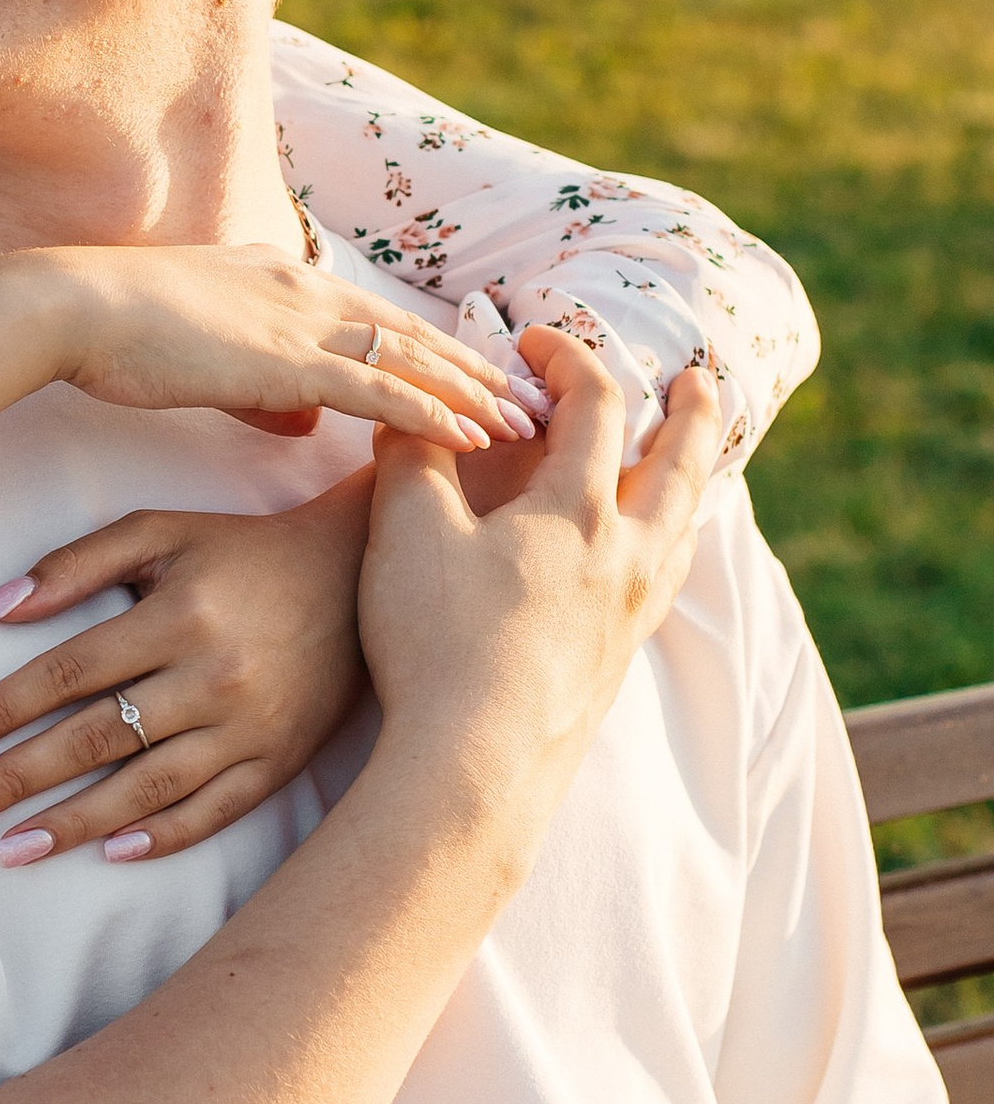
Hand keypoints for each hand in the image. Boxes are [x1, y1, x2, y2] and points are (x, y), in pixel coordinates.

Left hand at [0, 481, 369, 864]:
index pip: (66, 674)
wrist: (361, 576)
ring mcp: (249, 729)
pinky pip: (214, 812)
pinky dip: (162, 836)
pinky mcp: (279, 763)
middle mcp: (212, 678)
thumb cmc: (242, 552)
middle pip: (96, 739)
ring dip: (73, 825)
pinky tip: (110, 854)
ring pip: (147, 788)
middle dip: (16, 781)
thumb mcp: (161, 531)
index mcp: (177, 616)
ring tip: (9, 850)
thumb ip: (74, 564)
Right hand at [52, 243, 532, 455]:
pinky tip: (473, 439)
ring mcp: (303, 323)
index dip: (436, 350)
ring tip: (524, 427)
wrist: (75, 308)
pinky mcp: (290, 360)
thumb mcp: (204, 354)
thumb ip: (263, 386)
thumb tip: (304, 422)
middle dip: (478, 371)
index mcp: (286, 283)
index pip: (380, 318)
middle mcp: (308, 293)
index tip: (482, 377)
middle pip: (414, 335)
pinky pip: (383, 390)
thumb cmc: (117, 332)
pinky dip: (435, 414)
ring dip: (474, 396)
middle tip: (531, 403)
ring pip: (414, 361)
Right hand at [359, 332, 719, 844]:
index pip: (597, 406)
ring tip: (687, 469)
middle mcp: (624, 556)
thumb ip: (410, 460)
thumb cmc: (439, 642)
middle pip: (681, 465)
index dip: (571, 359)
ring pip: (683, 531)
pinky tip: (648, 564)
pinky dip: (669, 549)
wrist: (476, 763)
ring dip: (689, 484)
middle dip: (691, 414)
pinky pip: (664, 586)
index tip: (540, 341)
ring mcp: (629, 614)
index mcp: (577, 510)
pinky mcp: (616, 662)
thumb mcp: (404, 533)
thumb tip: (411, 414)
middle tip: (700, 380)